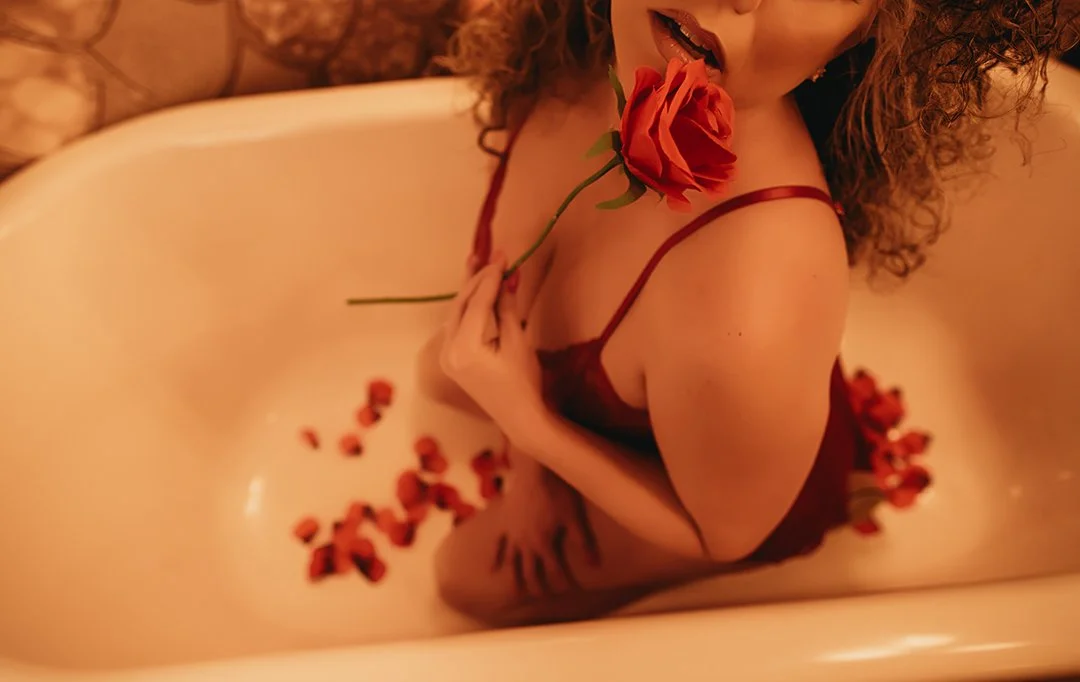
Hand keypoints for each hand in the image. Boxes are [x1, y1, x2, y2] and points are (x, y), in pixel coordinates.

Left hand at [440, 254, 544, 438]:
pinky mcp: (452, 359)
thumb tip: (508, 275)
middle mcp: (448, 350)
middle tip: (490, 255)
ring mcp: (446, 356)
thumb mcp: (518, 341)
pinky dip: (468, 308)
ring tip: (478, 263)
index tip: (503, 255)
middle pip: (461, 305)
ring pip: (457, 313)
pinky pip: (457, 325)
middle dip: (476, 279)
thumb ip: (508, 307)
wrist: (520, 417)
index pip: (477, 302)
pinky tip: (475, 292)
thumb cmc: (524, 381)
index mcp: (464, 347)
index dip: (490, 276)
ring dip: (470, 290)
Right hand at [493, 451, 599, 596]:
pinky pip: (497, 544)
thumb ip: (583, 543)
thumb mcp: (574, 517)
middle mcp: (526, 544)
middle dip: (537, 587)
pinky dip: (494, 558)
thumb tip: (595, 566)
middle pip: (531, 571)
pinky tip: (491, 569)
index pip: (554, 571)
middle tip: (542, 597)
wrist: (534, 471)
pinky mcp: (503, 524)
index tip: (567, 591)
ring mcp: (512, 535)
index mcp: (544, 544)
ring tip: (518, 594)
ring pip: (512, 563)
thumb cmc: (557, 492)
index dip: (561, 583)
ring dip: (515, 579)